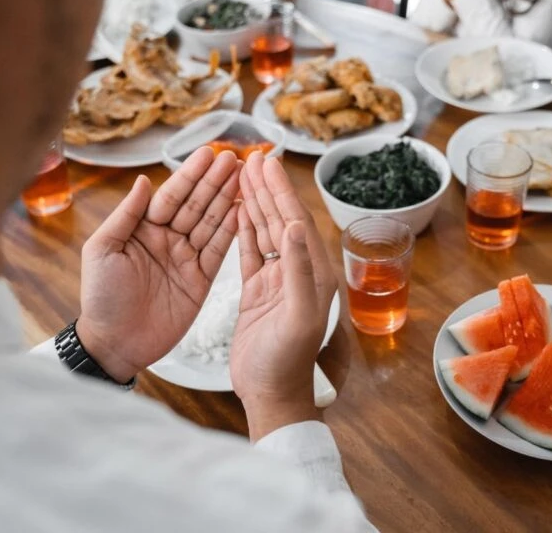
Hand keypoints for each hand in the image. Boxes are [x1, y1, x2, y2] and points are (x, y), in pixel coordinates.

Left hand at [77, 148, 240, 381]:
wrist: (115, 343)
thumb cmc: (101, 297)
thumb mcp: (103, 250)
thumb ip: (126, 214)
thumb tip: (144, 180)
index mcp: (143, 229)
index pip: (172, 195)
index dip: (191, 175)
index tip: (208, 153)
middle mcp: (167, 240)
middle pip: (196, 205)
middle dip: (215, 181)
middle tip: (235, 159)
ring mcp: (186, 259)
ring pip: (211, 223)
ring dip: (228, 200)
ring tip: (245, 178)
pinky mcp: (201, 280)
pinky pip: (219, 251)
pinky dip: (232, 232)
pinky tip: (245, 211)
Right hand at [230, 153, 336, 441]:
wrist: (269, 395)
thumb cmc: (286, 362)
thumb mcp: (297, 316)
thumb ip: (296, 270)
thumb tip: (292, 226)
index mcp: (313, 274)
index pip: (296, 222)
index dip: (282, 191)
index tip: (268, 162)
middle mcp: (298, 273)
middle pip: (282, 220)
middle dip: (269, 188)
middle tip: (254, 156)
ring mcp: (276, 281)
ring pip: (266, 233)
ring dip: (256, 202)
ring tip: (244, 173)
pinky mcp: (257, 293)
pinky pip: (251, 253)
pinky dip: (244, 230)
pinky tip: (238, 210)